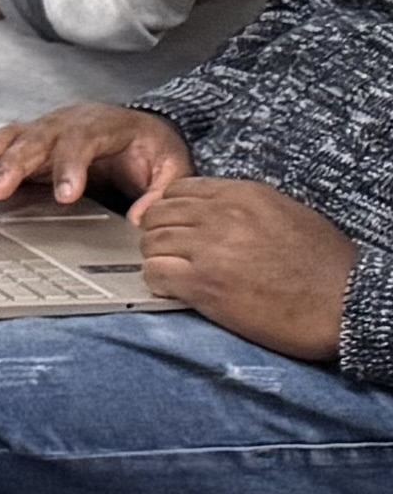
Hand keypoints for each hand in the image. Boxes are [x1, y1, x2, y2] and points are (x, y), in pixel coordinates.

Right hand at [0, 102, 185, 208]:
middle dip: (13, 165)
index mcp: (105, 125)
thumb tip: (140, 220)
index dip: (70, 168)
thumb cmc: (153, 149)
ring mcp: (44, 129)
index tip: (64, 197)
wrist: (143, 127)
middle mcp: (68, 122)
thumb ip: (161, 192)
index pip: (82, 143)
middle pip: (35, 139)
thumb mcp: (173, 167)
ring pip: (9, 137)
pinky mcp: (29, 140)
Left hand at [137, 172, 356, 359]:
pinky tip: (174, 289)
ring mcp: (210, 248)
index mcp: (244, 194)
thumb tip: (213, 212)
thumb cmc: (325, 264)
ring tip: (173, 272)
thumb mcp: (288, 214)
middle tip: (169, 252)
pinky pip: (155, 273)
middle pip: (158, 214)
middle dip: (158, 233)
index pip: (179, 189)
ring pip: (151, 243)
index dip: (171, 209)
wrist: (343, 303)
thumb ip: (246, 207)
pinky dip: (158, 282)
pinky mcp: (203, 283)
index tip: (176, 226)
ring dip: (157, 258)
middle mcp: (222, 215)